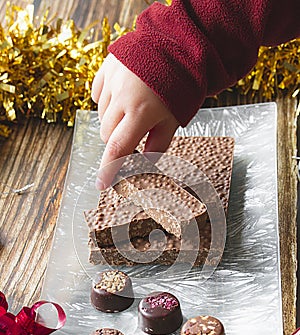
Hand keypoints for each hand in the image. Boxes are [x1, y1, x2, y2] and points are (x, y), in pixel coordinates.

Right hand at [91, 54, 178, 189]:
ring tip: (132, 110)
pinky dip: (106, 101)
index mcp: (141, 113)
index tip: (101, 184)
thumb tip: (145, 163)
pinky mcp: (107, 67)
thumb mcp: (174, 118)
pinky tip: (120, 97)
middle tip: (132, 135)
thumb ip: (158, 143)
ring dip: (113, 121)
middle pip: (108, 134)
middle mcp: (122, 97)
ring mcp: (112, 80)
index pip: (118, 148)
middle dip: (117, 141)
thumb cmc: (182, 85)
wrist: (180, 44)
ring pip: (102, 114)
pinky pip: (98, 93)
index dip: (108, 169)